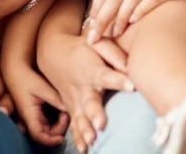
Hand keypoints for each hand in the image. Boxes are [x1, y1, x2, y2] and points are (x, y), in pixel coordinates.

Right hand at [3, 59, 68, 144]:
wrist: (16, 69)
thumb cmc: (26, 77)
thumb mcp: (42, 87)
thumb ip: (55, 99)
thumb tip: (69, 109)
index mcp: (29, 114)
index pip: (39, 135)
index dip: (51, 140)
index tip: (62, 138)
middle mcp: (29, 118)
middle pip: (45, 134)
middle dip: (59, 129)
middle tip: (68, 115)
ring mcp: (32, 116)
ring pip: (47, 128)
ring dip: (58, 124)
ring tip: (66, 111)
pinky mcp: (35, 111)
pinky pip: (46, 121)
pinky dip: (56, 118)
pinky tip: (62, 109)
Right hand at [38, 30, 134, 152]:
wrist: (53, 53)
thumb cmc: (82, 49)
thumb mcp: (98, 43)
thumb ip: (115, 54)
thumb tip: (131, 66)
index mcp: (92, 69)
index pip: (106, 75)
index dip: (119, 80)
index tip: (132, 85)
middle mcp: (82, 87)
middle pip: (90, 102)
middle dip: (95, 114)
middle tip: (102, 124)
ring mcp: (75, 100)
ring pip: (80, 117)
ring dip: (85, 130)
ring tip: (92, 141)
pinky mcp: (71, 109)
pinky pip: (73, 125)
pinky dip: (77, 138)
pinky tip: (84, 149)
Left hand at [85, 0, 185, 42]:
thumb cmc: (169, 3)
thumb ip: (124, 0)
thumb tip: (96, 20)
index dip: (95, 7)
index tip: (90, 27)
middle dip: (102, 17)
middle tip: (95, 36)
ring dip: (119, 17)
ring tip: (114, 34)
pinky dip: (140, 11)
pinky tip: (133, 23)